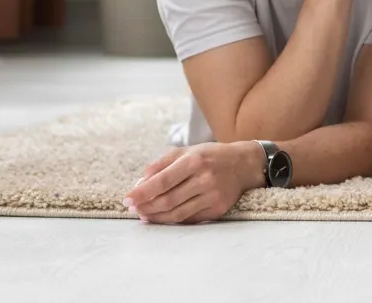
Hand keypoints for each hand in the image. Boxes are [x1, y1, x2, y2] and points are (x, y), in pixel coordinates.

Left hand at [124, 141, 262, 223]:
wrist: (245, 165)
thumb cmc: (211, 156)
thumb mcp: (187, 151)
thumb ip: (161, 165)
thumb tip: (139, 184)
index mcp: (195, 160)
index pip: (162, 181)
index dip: (141, 193)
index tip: (127, 199)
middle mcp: (205, 179)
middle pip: (167, 200)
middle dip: (146, 207)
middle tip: (133, 209)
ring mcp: (213, 196)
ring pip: (176, 214)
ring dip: (156, 217)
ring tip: (144, 215)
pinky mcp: (218, 209)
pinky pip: (189, 219)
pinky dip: (172, 220)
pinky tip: (162, 217)